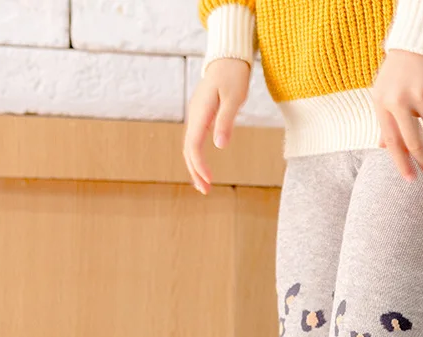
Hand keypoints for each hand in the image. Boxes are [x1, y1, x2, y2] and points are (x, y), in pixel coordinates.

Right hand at [183, 58, 249, 193]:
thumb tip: (219, 145)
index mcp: (200, 112)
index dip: (199, 165)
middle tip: (205, 191)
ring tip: (204, 185)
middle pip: (188, 149)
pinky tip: (204, 167)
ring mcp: (197, 116)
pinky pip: (196, 140)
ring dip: (195, 167)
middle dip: (195, 171)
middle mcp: (194, 115)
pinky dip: (198, 156)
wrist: (228, 57)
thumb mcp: (234, 98)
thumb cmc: (233, 75)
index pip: (194, 145)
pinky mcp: (202, 116)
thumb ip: (226, 121)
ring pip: (190, 146)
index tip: (209, 180)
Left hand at [372, 50, 422, 182]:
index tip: (411, 180)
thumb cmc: (399, 71)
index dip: (402, 164)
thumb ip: (386, 121)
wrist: (420, 38)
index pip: (393, 142)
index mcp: (383, 104)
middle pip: (415, 143)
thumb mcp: (384, 94)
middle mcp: (402, 100)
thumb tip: (384, 148)